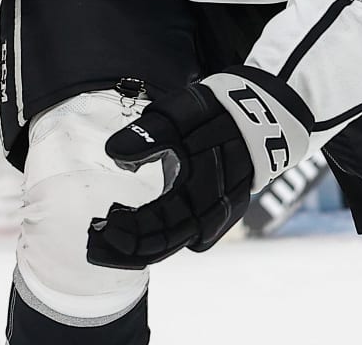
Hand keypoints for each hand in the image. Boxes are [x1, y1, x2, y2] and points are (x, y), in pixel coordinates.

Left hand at [85, 83, 255, 269]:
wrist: (265, 111)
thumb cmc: (220, 111)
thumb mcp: (182, 113)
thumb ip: (149, 135)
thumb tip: (114, 154)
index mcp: (200, 191)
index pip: (156, 230)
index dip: (125, 234)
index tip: (99, 223)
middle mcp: (213, 212)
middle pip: (164, 246)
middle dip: (127, 249)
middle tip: (96, 241)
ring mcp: (221, 213)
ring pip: (177, 242)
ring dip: (143, 244)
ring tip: (113, 232)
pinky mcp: (223, 208)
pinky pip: (192, 234)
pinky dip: (166, 234)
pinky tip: (145, 224)